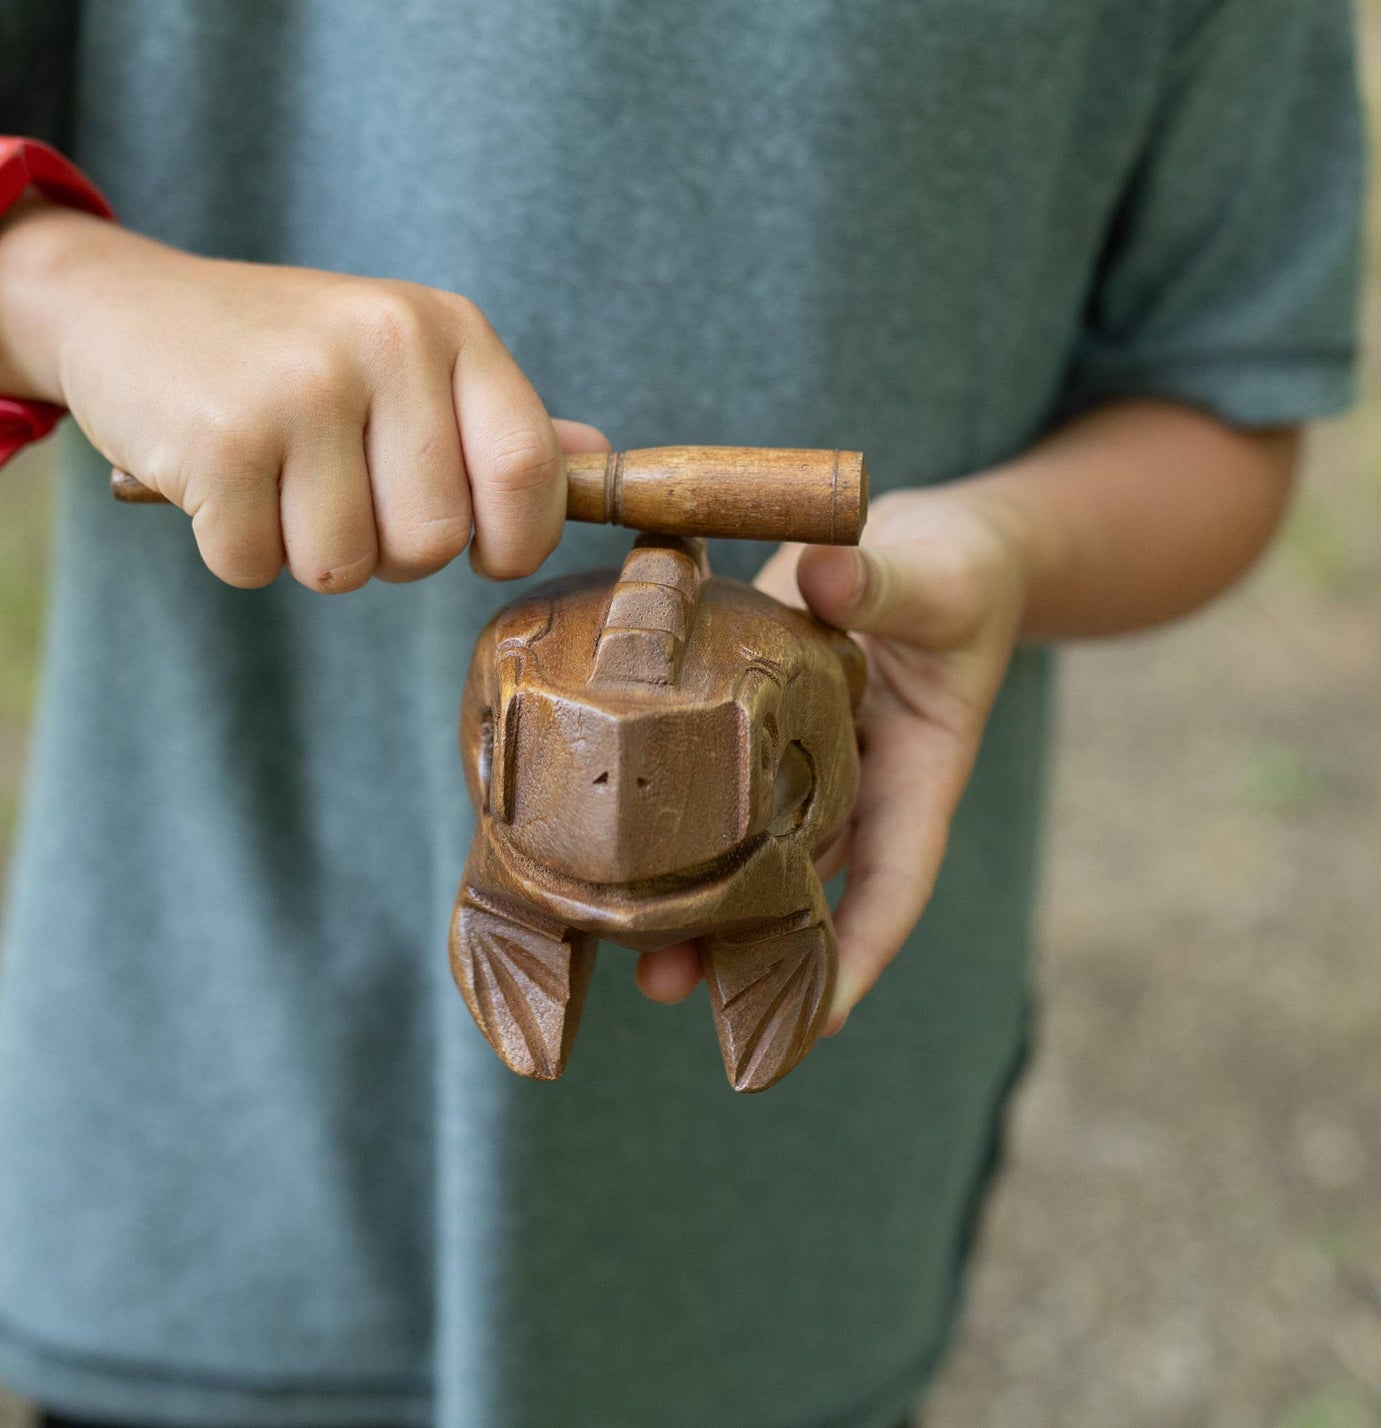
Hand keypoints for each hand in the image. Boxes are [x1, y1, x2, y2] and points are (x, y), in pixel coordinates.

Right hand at [0, 205, 605, 590]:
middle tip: (339, 495)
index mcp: (447, 330)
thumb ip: (496, 420)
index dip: (517, 542)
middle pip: (435, 541)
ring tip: (277, 481)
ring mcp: (303, 389)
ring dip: (307, 552)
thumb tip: (593, 463)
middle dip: (388, 552)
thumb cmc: (287, 354)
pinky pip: (258, 568)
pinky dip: (236, 550)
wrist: (126, 307)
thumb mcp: (405, 360)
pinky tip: (222, 484)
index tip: (484, 551)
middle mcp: (386, 345)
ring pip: (346, 569)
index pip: (530, 473)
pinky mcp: (222, 440)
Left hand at [635, 486, 1025, 1032]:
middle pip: (801, 887)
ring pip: (748, 846)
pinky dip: (673, 810)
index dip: (855, 956)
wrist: (922, 545)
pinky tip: (610, 830)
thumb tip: (828, 579)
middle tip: (665, 983)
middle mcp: (854, 787)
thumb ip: (886, 587)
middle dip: (742, 947)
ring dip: (692, 893)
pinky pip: (713, 776)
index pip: (892, 885)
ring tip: (619, 934)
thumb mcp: (940, 580)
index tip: (814, 1023)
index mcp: (915, 778)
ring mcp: (802, 761)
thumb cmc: (958, 575)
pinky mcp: (755, 722)